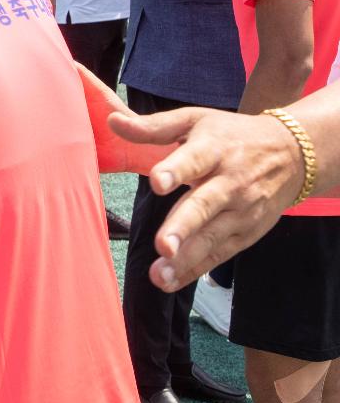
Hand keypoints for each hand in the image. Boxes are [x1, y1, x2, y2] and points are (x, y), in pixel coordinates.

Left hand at [109, 106, 303, 290]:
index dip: (175, 170)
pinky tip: (170, 281)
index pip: (194, 160)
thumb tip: (112, 122)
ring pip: (212, 237)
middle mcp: (230, 182)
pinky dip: (194, 270)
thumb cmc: (230, 135)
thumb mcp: (195, 121)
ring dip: (186, 259)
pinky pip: (218, 254)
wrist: (291, 155)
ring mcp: (241, 211)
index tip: (157, 182)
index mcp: (214, 149)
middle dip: (183, 227)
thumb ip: (153, 127)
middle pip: (205, 206)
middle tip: (163, 245)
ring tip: (160, 274)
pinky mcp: (245, 234)